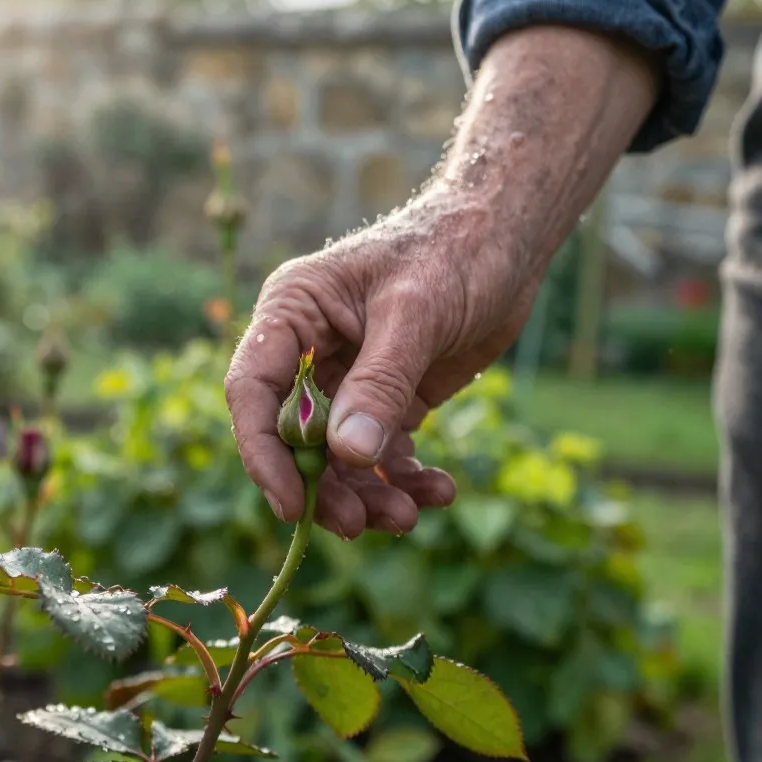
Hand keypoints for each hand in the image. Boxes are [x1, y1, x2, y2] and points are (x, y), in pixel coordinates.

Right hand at [225, 191, 540, 539]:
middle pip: (293, 438)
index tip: (291, 504)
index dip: (263, 453)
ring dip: (368, 493)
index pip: (253, 391)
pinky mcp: (388, 401)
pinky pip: (382, 455)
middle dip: (325, 486)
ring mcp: (349, 379)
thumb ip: (381, 383)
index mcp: (293, 312)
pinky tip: (438, 490)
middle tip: (360, 523)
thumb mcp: (417, 313)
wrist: (509, 239)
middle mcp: (310, 350)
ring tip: (410, 514)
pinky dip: (405, 480)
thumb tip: (346, 454)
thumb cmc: (455, 251)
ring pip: (338, 457)